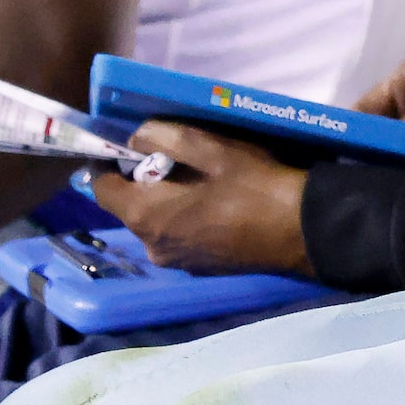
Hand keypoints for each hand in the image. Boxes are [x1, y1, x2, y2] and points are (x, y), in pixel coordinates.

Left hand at [91, 123, 311, 275]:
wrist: (303, 232)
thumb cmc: (255, 187)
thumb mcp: (212, 149)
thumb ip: (165, 137)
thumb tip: (135, 137)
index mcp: (146, 217)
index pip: (101, 189)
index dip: (107, 163)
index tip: (124, 145)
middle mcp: (153, 246)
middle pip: (130, 206)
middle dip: (141, 179)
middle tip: (173, 155)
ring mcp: (178, 261)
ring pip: (156, 222)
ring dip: (165, 199)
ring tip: (198, 177)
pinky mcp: (200, 267)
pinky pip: (178, 236)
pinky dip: (184, 217)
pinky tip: (214, 202)